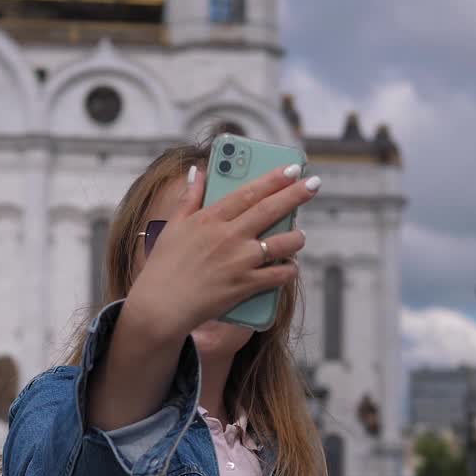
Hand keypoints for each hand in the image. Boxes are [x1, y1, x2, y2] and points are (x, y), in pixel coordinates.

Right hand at [123, 163, 317, 342]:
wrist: (161, 307)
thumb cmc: (164, 266)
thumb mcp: (173, 226)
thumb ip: (189, 198)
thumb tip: (197, 171)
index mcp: (210, 219)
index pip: (248, 192)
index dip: (273, 179)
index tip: (291, 169)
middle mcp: (228, 236)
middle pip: (270, 210)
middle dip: (296, 195)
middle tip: (314, 184)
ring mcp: (239, 261)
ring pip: (282, 243)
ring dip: (296, 238)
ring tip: (299, 235)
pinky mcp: (244, 286)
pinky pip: (278, 275)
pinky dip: (289, 270)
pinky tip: (290, 267)